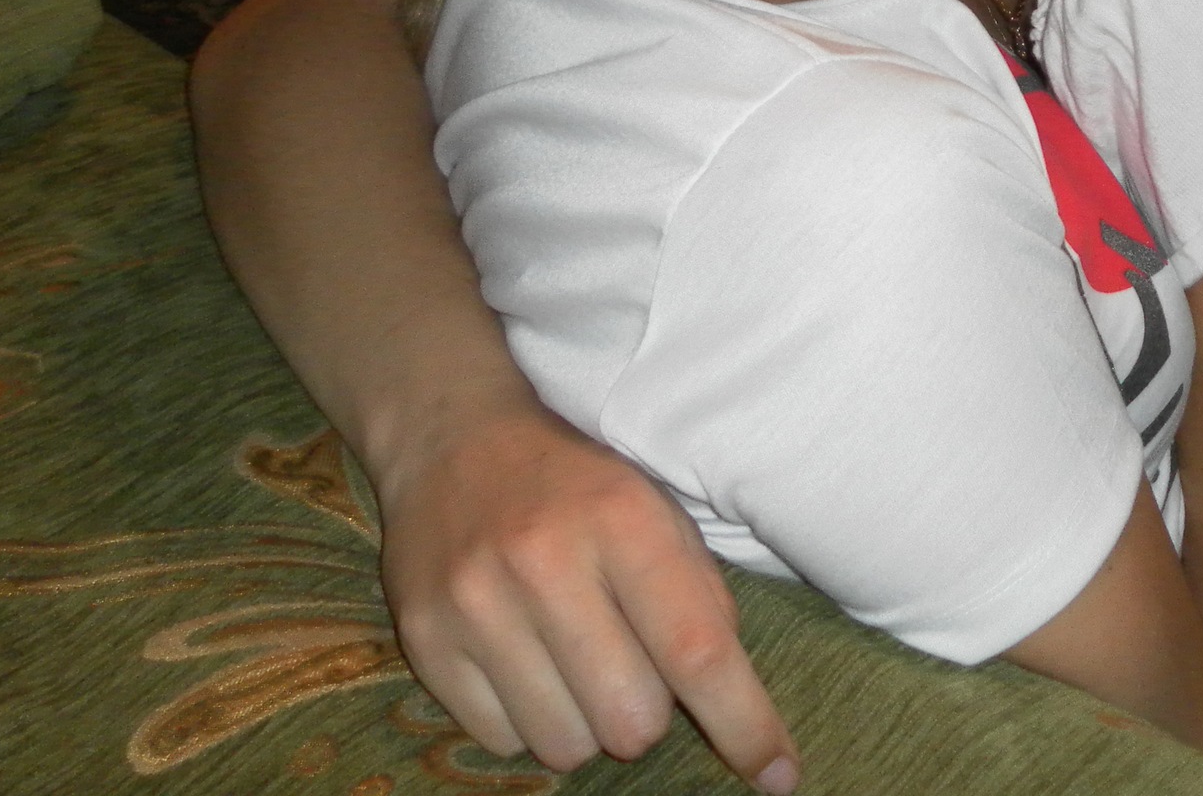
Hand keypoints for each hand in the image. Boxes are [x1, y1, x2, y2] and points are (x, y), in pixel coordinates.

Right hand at [375, 403, 797, 791]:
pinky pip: (502, 743)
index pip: (696, 649)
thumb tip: (731, 701)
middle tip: (631, 665)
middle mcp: (545, 561)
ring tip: (572, 661)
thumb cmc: (576, 485)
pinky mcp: (425, 639)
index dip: (744, 724)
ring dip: (585, 724)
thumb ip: (699, 598)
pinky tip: (522, 661)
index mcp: (623, 519)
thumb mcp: (655, 511)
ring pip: (565, 746)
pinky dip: (526, 721)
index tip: (777, 774)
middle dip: (648, 713)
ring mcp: (477, 603)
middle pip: (632, 720)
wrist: (452, 439)